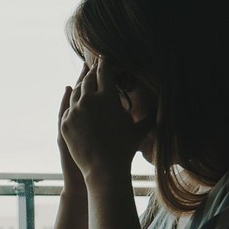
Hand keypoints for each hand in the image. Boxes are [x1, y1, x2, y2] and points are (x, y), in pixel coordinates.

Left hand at [59, 58, 153, 179]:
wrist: (104, 170)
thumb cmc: (125, 149)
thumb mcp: (140, 130)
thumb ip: (150, 115)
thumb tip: (165, 107)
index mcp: (107, 97)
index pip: (104, 72)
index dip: (105, 63)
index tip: (104, 58)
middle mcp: (88, 101)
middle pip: (88, 79)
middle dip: (92, 71)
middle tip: (94, 66)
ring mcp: (74, 112)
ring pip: (76, 92)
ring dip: (81, 85)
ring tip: (84, 81)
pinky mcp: (64, 123)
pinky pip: (68, 108)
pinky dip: (73, 103)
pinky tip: (75, 100)